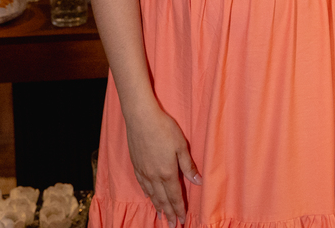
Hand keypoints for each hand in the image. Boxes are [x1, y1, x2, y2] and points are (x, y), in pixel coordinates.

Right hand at [125, 103, 201, 224]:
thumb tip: (198, 181)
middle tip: (172, 225)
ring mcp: (143, 171)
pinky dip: (147, 193)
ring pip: (151, 194)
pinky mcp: (136, 164)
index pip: (174, 196)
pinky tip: (148, 197)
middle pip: (162, 199)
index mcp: (167, 172)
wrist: (141, 118)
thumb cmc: (164, 128)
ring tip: (161, 216)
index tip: (182, 220)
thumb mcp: (181, 145)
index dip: (179, 209)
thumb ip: (188, 165)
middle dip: (168, 214)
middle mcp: (154, 176)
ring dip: (157, 206)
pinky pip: (142, 184)